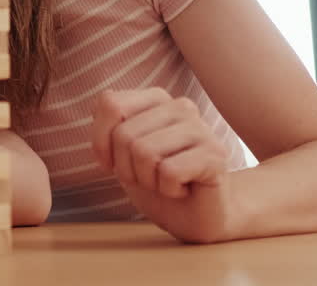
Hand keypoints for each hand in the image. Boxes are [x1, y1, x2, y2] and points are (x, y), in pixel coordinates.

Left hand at [92, 88, 234, 242]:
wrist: (193, 218)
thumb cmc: (156, 182)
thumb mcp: (120, 153)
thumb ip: (110, 123)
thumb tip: (106, 99)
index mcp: (156, 99)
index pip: (110, 104)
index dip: (102, 143)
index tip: (116, 163)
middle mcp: (180, 106)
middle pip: (124, 134)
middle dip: (127, 169)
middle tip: (149, 178)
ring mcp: (201, 128)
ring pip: (144, 152)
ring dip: (148, 181)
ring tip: (167, 183)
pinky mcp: (215, 154)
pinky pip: (169, 172)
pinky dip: (168, 190)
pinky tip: (183, 190)